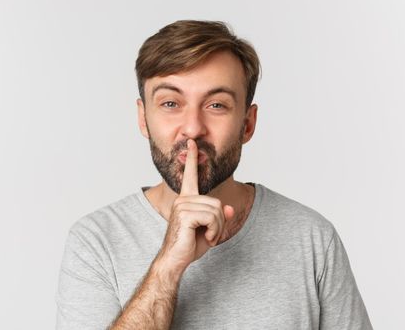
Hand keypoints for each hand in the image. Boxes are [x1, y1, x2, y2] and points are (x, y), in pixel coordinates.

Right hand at [157, 139, 234, 273]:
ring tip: (207, 237)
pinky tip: (206, 238)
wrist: (175, 261)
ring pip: (216, 210)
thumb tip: (229, 208)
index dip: (192, 158)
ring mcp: (182, 206)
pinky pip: (212, 217)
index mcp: (186, 199)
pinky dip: (215, 231)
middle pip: (217, 202)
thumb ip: (219, 217)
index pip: (190, 175)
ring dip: (218, 228)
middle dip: (220, 222)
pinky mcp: (184, 215)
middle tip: (211, 235)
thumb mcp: (210, 229)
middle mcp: (183, 199)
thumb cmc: (189, 246)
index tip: (192, 143)